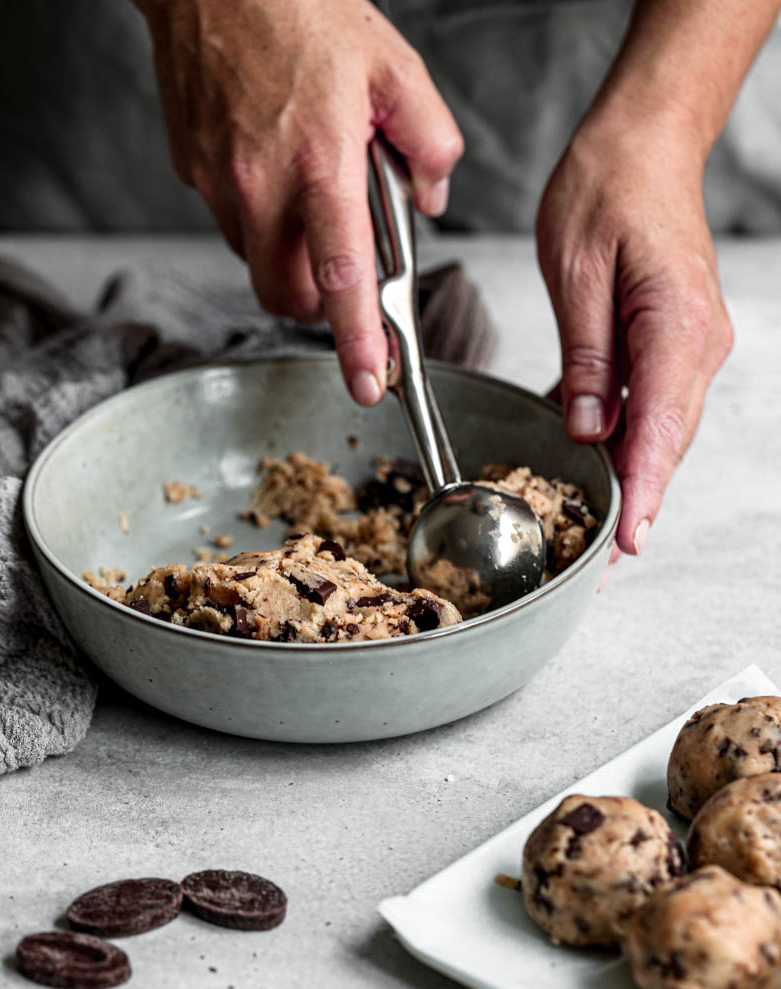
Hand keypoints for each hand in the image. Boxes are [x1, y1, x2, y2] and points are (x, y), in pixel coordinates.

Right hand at [135, 0, 462, 404]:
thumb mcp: (395, 65)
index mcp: (321, 161)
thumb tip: (432, 197)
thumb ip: (430, 141)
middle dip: (320, 304)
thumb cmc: (302, 9)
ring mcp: (220, 181)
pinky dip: (262, 220)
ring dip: (290, 256)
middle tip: (344, 270)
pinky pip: (233, 224)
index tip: (372, 384)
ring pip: (258, 264)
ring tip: (309, 194)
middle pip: (288, 296)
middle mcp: (262, 183)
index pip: (343, 277)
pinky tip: (276, 170)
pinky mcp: (193, 170)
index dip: (359, 342)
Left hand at [536, 116, 732, 554]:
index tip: (627, 542)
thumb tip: (588, 430)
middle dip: (634, 503)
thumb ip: (585, 357)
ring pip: (659, 430)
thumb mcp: (575, 269)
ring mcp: (690, 346)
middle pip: (665, 441)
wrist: (645, 141)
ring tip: (593, 533)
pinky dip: (623, 441)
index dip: (643, 491)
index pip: (659, 427)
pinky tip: (591, 467)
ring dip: (629, 478)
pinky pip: (650, 405)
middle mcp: (696, 344)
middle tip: (597, 563)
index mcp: (676, 325)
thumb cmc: (608, 186)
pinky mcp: (673, 343)